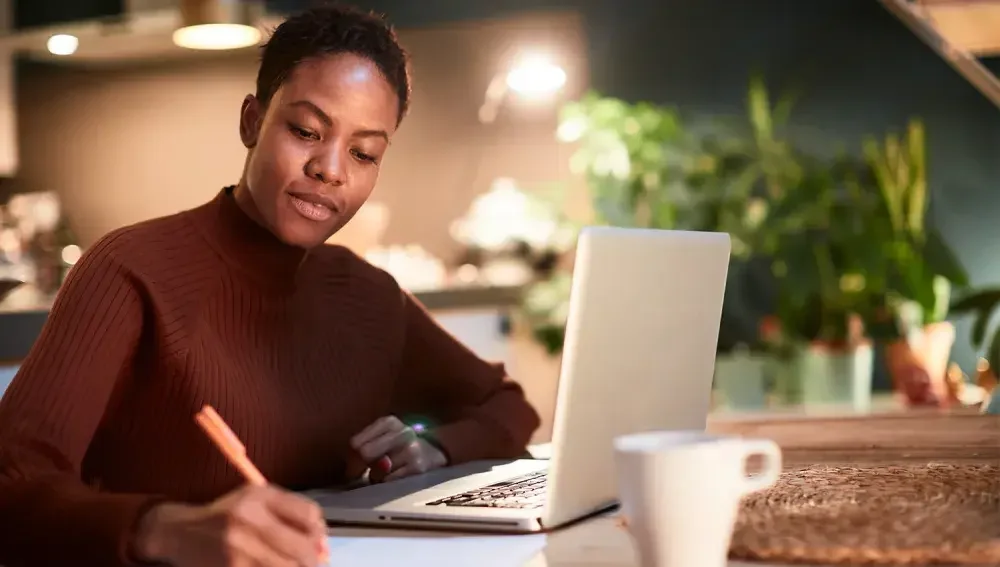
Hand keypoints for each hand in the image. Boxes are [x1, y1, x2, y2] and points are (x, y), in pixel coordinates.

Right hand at [133, 484, 326, 566]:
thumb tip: (322, 544)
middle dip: (314, 560)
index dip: (320, 532)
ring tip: (295, 566)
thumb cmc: (225, 515)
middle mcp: (249, 519)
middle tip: (314, 564)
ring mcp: (239, 547)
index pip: (308, 514)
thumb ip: (289, 513)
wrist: (179, 532)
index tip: (318, 543)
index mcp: (259, 496)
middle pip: (302, 548)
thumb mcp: (254, 499)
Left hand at [349, 416, 447, 482]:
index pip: (356, 443)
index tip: (356, 464)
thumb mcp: (383, 437)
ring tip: (388, 471)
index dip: (352, 457)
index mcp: (388, 422)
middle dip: (362, 466)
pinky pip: (390, 481)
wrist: (434, 451)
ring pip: (377, 471)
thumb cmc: (399, 446)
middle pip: (365, 453)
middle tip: (367, 470)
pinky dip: (388, 483)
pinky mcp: (418, 467)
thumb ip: (363, 448)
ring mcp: (411, 449)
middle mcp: (401, 432)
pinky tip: (396, 477)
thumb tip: (351, 473)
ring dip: (377, 476)